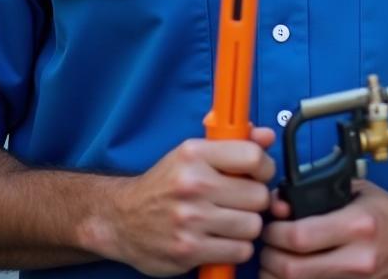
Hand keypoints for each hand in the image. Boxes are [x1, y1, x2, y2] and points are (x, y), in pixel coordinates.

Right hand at [91, 126, 276, 276]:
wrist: (119, 220)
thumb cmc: (163, 186)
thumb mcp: (192, 154)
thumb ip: (234, 143)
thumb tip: (267, 136)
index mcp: (194, 155)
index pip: (253, 157)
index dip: (264, 168)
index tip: (258, 175)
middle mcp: (192, 184)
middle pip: (258, 196)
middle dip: (255, 201)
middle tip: (240, 203)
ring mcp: (190, 219)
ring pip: (252, 226)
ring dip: (246, 227)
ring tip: (229, 222)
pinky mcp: (188, 250)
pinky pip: (239, 250)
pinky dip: (235, 248)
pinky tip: (220, 239)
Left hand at [258, 180, 387, 278]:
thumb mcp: (359, 192)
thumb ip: (318, 195)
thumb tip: (278, 204)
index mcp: (358, 226)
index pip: (299, 237)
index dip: (275, 232)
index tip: (272, 225)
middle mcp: (356, 258)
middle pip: (291, 269)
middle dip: (270, 256)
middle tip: (268, 245)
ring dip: (276, 275)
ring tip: (276, 259)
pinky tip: (293, 272)